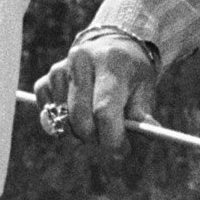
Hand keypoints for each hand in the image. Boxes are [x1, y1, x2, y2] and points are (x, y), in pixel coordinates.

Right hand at [32, 35, 154, 155]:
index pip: (104, 110)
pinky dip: (61, 123)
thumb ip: (143, 113)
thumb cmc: (132, 75)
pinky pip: (47, 114)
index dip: (112, 138)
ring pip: (62, 120)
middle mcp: (81, 61)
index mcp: (110, 62)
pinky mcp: (45, 79)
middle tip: (107, 140)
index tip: (121, 151)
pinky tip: (77, 114)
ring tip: (95, 123)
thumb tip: (154, 132)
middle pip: (80, 118)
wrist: (112, 48)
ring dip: (78, 133)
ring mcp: (59, 69)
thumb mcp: (144, 89)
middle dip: (95, 138)